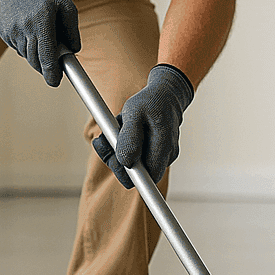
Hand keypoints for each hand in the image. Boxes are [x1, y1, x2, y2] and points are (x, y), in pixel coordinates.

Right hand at [0, 0, 79, 85]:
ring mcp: (11, 31)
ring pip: (27, 56)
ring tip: (42, 34)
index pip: (47, 56)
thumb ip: (71, 29)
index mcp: (42, 21)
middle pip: (36, 61)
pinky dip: (27, 45)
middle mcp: (25, 28)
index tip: (56, 82)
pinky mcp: (3, 32)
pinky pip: (18, 48)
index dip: (52, 73)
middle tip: (55, 61)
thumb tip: (74, 50)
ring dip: (37, 54)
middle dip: (47, 66)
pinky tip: (29, 29)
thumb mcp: (64, 3)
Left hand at [92, 65, 193, 187]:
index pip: (146, 179)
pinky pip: (136, 158)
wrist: (165, 95)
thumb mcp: (134, 112)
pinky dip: (124, 148)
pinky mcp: (157, 154)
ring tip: (118, 131)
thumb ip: (129, 138)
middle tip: (106, 139)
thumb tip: (126, 162)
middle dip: (117, 160)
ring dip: (118, 152)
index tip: (114, 157)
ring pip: (134, 166)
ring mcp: (163, 157)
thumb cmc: (150, 102)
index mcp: (164, 147)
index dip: (127, 174)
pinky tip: (124, 134)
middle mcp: (167, 156)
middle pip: (137, 175)